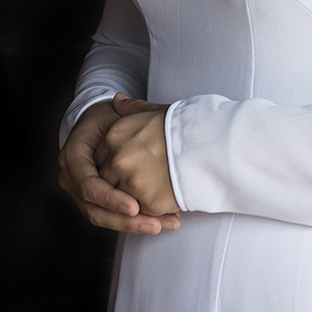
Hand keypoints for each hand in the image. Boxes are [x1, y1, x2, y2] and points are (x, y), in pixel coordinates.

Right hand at [58, 97, 180, 234]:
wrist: (97, 124)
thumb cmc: (107, 116)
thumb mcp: (113, 113)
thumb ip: (120, 112)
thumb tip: (120, 102)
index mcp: (73, 156)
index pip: (89, 185)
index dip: (110, 198)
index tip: (134, 207)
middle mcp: (71, 178)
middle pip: (95, 209)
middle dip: (125, 221)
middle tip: (154, 224)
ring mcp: (80, 192)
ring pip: (103, 217)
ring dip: (132, 225)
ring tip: (162, 225)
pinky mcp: (93, 200)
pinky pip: (110, 215)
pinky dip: (132, 221)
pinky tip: (158, 222)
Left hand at [95, 94, 180, 217]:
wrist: (210, 145)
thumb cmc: (183, 126)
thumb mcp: (154, 110)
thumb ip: (131, 108)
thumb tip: (116, 100)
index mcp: (114, 135)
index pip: (101, 157)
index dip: (116, 162)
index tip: (134, 161)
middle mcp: (117, 159)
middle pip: (107, 180)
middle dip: (121, 182)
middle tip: (145, 176)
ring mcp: (130, 182)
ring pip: (122, 199)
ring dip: (135, 196)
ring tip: (157, 186)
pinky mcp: (146, 203)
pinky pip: (141, 211)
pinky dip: (151, 207)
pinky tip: (166, 195)